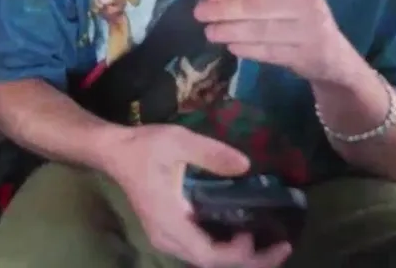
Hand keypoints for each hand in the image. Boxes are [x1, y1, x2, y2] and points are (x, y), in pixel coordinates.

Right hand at [100, 124, 291, 267]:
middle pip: (211, 263)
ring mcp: (166, 236)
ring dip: (239, 256)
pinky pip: (201, 249)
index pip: (208, 255)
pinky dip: (225, 247)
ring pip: (207, 259)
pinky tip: (243, 232)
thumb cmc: (142, 147)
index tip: (256, 234)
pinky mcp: (168, 231)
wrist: (113, 151)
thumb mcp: (177, 141)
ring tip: (270, 243)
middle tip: (282, 247)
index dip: (237, 253)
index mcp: (168, 221)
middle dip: (250, 260)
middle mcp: (167, 237)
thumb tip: (246, 165)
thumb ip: (211, 153)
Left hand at [195, 0, 363, 86]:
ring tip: (209, 32)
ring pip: (262, 30)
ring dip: (231, 31)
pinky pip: (270, 52)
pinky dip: (248, 49)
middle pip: (258, 7)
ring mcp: (310, 31)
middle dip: (225, 10)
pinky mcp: (307, 56)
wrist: (333, 56)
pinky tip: (230, 47)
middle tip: (200, 13)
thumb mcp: (286, 0)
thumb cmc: (298, 20)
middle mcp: (309, 5)